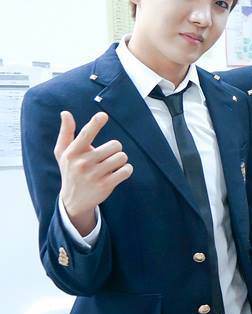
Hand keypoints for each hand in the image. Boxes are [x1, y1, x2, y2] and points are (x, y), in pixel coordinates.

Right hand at [54, 111, 132, 234]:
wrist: (73, 200)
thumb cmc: (70, 170)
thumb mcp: (63, 153)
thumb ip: (66, 132)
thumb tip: (65, 113)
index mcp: (73, 152)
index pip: (85, 135)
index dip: (95, 124)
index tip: (103, 115)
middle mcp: (83, 163)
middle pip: (115, 145)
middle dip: (115, 149)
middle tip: (107, 156)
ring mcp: (94, 175)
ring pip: (122, 157)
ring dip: (121, 160)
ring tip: (112, 165)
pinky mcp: (106, 185)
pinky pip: (126, 170)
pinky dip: (126, 170)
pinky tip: (118, 172)